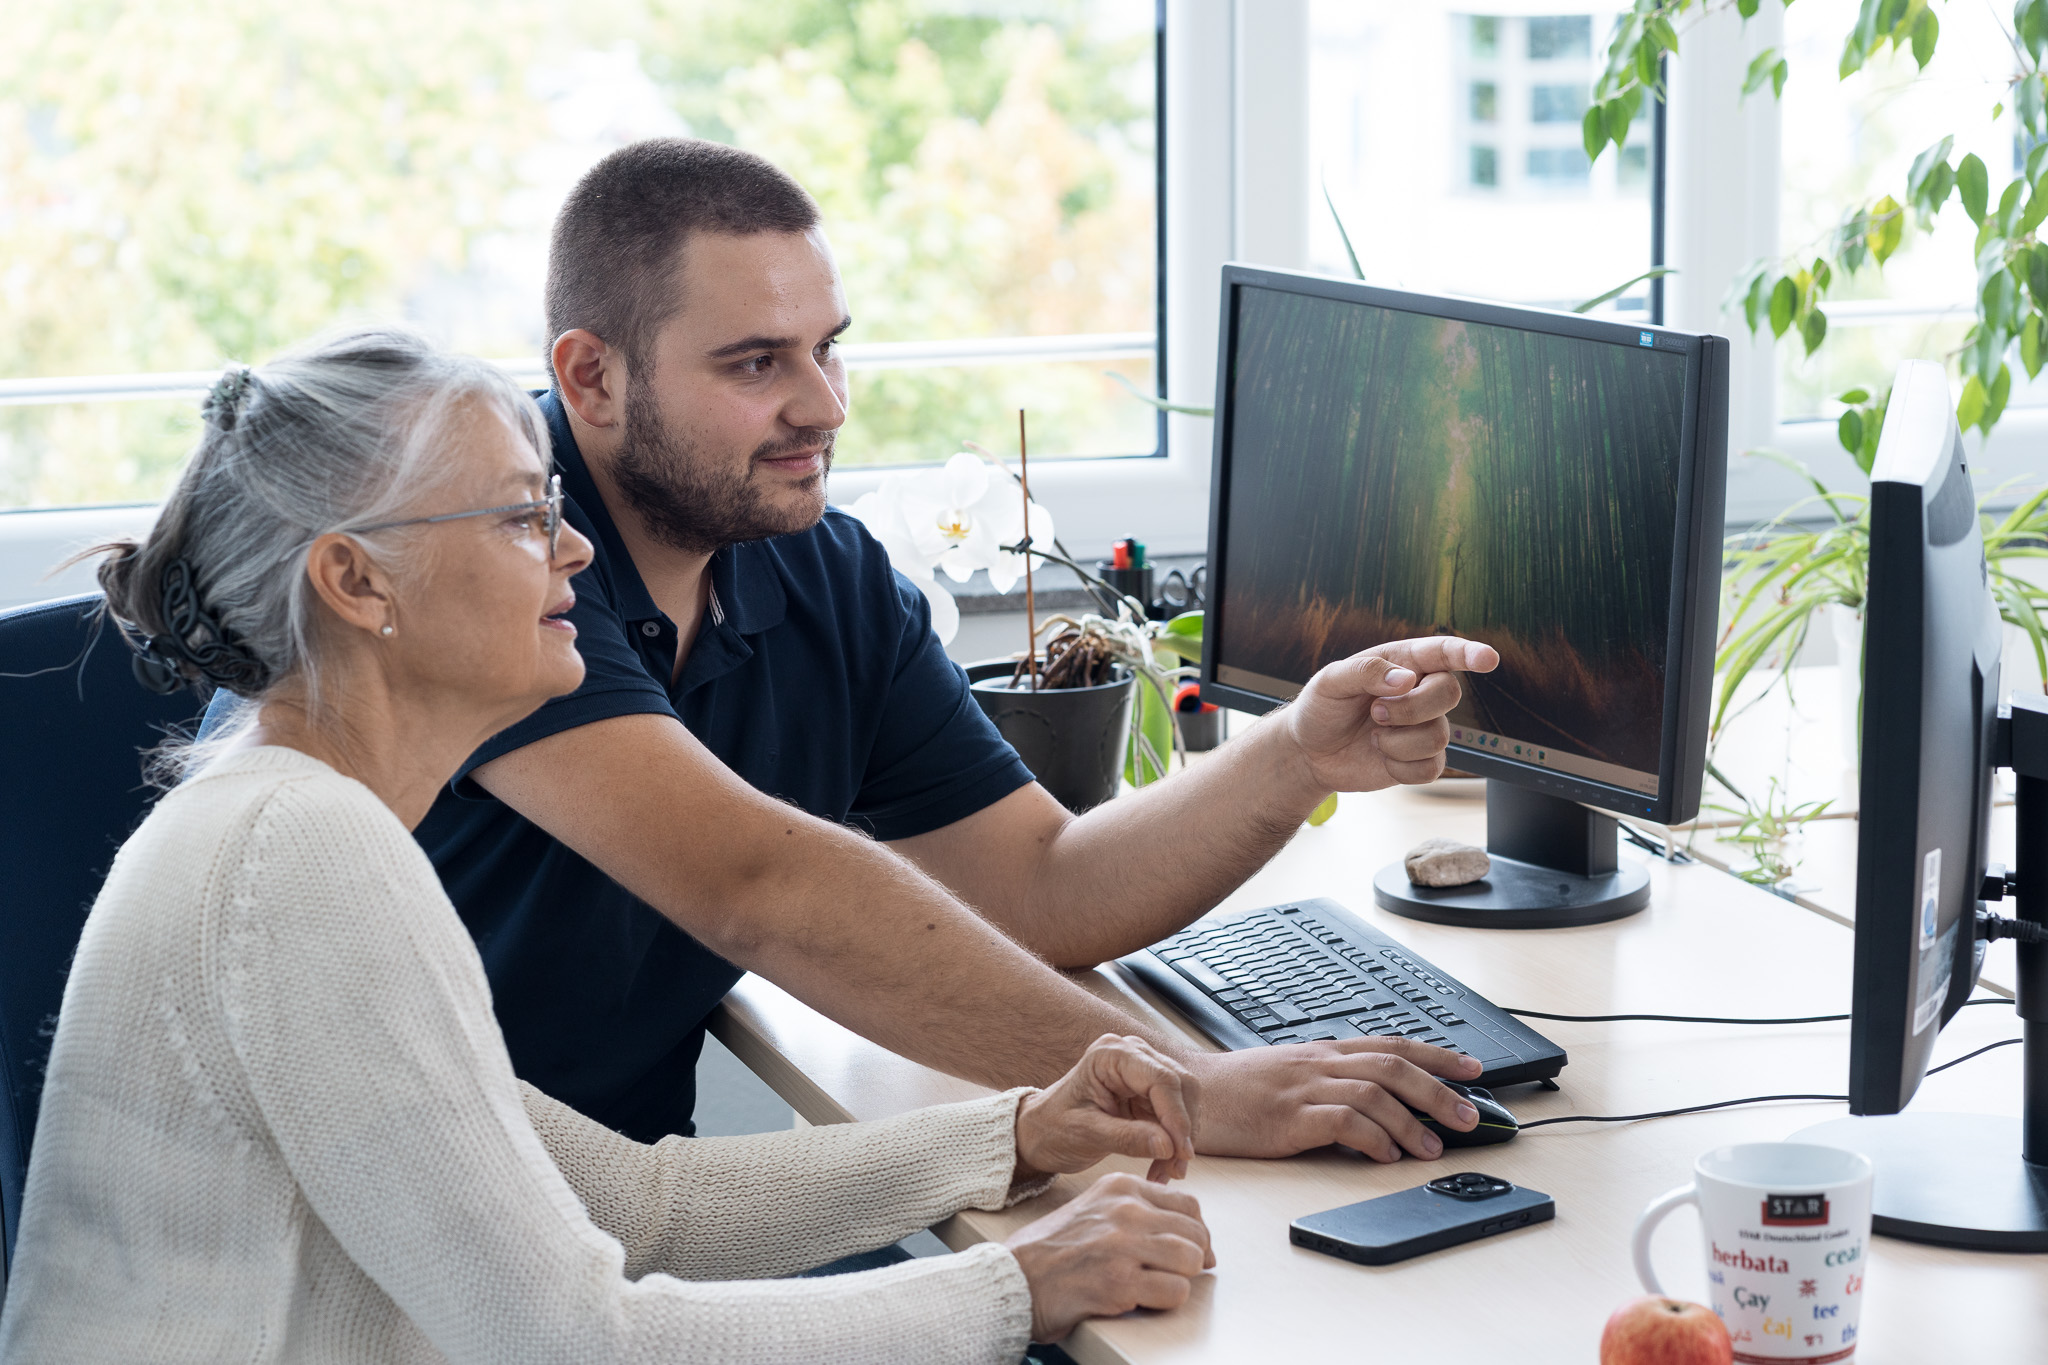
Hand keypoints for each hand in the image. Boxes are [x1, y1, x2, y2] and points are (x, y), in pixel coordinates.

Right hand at [1005, 1172, 1213, 1342]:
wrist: (1013, 1277)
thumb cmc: (1051, 1249)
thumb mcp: (1093, 1208)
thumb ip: (1134, 1211)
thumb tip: (1185, 1233)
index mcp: (1120, 1187)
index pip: (1188, 1204)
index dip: (1196, 1232)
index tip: (1192, 1250)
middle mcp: (1125, 1210)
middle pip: (1195, 1232)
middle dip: (1194, 1257)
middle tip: (1179, 1273)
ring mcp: (1123, 1245)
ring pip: (1191, 1258)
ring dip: (1182, 1278)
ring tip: (1159, 1285)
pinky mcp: (1119, 1282)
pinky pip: (1175, 1290)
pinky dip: (1167, 1300)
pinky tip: (1145, 1299)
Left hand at [1014, 1034, 1197, 1183]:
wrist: (1041, 1132)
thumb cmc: (1053, 1127)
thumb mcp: (1086, 1134)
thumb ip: (1127, 1138)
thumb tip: (1168, 1146)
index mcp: (1111, 1055)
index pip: (1160, 1079)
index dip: (1177, 1116)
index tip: (1181, 1153)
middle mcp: (1132, 1054)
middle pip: (1181, 1085)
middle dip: (1183, 1129)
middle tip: (1176, 1169)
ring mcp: (1142, 1070)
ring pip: (1184, 1101)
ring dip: (1181, 1139)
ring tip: (1167, 1173)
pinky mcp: (1148, 1091)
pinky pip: (1175, 1114)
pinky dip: (1174, 1142)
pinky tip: (1163, 1166)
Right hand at [1184, 1037, 1484, 1160]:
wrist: (1190, 1093)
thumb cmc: (1237, 1090)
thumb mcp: (1291, 1074)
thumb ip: (1331, 1082)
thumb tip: (1377, 1103)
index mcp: (1323, 1053)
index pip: (1392, 1045)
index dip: (1438, 1056)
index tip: (1473, 1069)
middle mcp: (1320, 1064)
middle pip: (1394, 1067)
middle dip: (1438, 1090)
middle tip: (1469, 1115)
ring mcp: (1304, 1088)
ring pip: (1375, 1093)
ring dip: (1412, 1121)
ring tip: (1432, 1148)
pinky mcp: (1289, 1118)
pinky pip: (1342, 1122)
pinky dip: (1372, 1137)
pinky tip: (1386, 1154)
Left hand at [1281, 636, 1499, 792]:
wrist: (1310, 751)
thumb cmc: (1321, 707)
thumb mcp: (1330, 682)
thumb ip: (1366, 672)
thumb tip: (1407, 680)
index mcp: (1403, 663)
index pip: (1443, 652)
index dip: (1469, 653)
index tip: (1489, 659)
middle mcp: (1420, 692)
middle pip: (1449, 693)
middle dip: (1412, 708)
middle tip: (1376, 713)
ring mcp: (1423, 727)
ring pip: (1440, 735)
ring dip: (1399, 741)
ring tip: (1374, 736)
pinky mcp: (1421, 759)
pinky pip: (1432, 767)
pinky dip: (1401, 766)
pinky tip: (1382, 757)